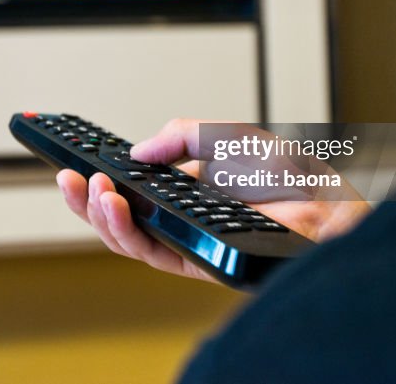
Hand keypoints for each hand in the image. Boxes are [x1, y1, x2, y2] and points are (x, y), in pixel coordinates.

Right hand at [56, 119, 371, 283]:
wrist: (327, 208)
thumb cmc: (289, 178)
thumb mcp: (225, 136)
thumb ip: (181, 134)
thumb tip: (140, 151)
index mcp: (185, 189)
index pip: (131, 188)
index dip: (100, 177)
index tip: (74, 159)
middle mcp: (180, 217)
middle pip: (119, 215)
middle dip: (86, 197)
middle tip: (67, 175)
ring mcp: (185, 240)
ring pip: (125, 237)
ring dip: (98, 213)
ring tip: (89, 188)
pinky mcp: (194, 260)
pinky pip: (148, 251)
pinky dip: (124, 228)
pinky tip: (114, 203)